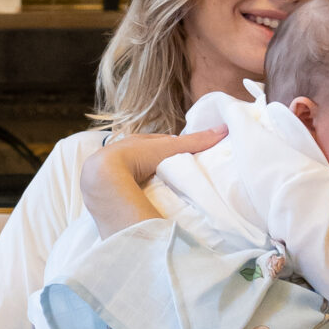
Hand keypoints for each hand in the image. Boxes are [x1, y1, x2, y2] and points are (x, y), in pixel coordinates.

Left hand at [79, 128, 223, 234]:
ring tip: (162, 190)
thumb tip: (224, 129)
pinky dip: (134, 191)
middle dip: (159, 165)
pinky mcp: (107, 188)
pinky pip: (125, 188)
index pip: (158, 144)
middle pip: (146, 158)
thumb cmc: (136, 156)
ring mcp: (112, 172)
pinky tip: (143, 199)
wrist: (105, 177)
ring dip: (146, 180)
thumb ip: (195, 141)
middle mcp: (121, 154)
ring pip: (134, 173)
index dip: (174, 149)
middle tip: (177, 175)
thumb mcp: (169, 148)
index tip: (187, 158)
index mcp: (135, 142)